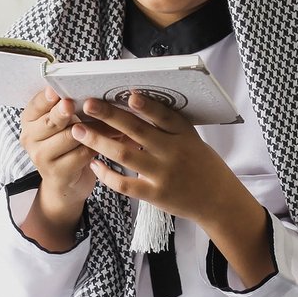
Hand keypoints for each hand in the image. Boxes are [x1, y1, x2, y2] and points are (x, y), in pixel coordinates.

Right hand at [17, 87, 126, 236]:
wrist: (65, 183)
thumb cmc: (67, 146)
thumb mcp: (62, 125)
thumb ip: (68, 108)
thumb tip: (93, 92)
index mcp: (29, 120)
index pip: (36, 105)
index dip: (46, 98)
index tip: (56, 91)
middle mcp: (30, 138)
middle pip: (51, 121)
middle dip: (65, 111)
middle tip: (77, 104)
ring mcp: (41, 157)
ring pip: (70, 136)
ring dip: (94, 129)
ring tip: (113, 121)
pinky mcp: (57, 172)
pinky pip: (81, 153)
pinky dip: (98, 145)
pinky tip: (113, 140)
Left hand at [71, 93, 244, 230]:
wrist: (218, 201)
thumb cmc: (202, 166)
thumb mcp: (192, 140)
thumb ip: (169, 127)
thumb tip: (136, 104)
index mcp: (185, 135)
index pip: (165, 116)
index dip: (148, 105)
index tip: (129, 94)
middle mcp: (174, 153)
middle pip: (138, 130)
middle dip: (110, 116)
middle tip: (88, 104)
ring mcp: (164, 175)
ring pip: (125, 154)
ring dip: (99, 141)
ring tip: (79, 131)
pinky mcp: (155, 195)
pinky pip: (125, 184)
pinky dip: (107, 174)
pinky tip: (94, 164)